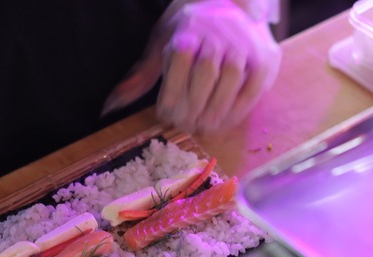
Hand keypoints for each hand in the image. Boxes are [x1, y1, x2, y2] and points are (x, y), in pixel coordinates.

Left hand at [103, 0, 281, 132]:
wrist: (230, 5)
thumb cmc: (189, 31)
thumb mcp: (160, 45)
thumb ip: (139, 77)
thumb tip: (108, 107)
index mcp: (188, 31)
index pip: (179, 64)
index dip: (172, 95)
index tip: (166, 116)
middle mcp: (219, 35)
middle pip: (206, 73)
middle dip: (195, 105)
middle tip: (186, 126)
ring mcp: (245, 45)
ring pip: (233, 80)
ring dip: (217, 109)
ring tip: (205, 127)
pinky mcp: (265, 58)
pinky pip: (254, 86)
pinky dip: (240, 108)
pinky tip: (226, 120)